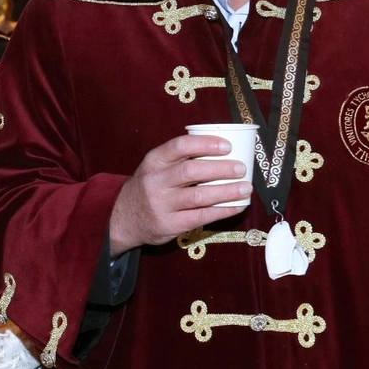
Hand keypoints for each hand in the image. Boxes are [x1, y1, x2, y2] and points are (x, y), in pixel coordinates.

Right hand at [108, 134, 251, 255]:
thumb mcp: (154, 168)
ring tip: (245, 188)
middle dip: (221, 168)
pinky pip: (201, 216)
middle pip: (192, 171)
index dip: (206, 144)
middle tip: (241, 168)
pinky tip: (236, 206)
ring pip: (200, 196)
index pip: (180, 146)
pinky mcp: (170, 224)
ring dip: (227, 191)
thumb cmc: (147, 188)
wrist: (123, 219)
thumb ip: (178, 159)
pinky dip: (222, 211)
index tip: (227, 146)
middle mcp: (156, 182)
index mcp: (153, 162)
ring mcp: (162, 204)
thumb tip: (220, 151)